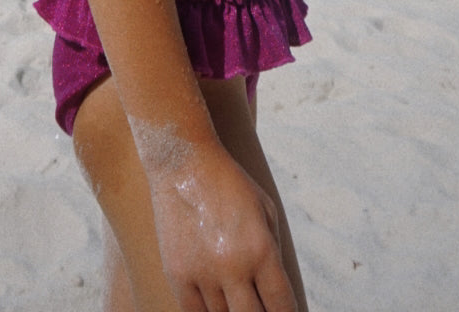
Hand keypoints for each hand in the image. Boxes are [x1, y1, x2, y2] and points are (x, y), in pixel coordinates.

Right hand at [148, 143, 297, 311]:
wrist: (185, 161)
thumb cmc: (231, 185)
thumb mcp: (265, 211)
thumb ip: (273, 254)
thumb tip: (274, 297)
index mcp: (260, 249)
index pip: (281, 305)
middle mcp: (232, 266)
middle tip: (259, 307)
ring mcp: (202, 272)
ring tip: (238, 299)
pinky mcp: (176, 273)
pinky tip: (216, 304)